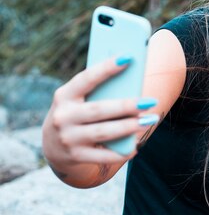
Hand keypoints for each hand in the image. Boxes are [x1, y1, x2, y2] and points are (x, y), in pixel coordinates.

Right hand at [42, 56, 157, 165]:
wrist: (53, 146)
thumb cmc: (76, 112)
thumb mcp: (78, 99)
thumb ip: (98, 91)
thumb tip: (132, 80)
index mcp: (64, 95)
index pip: (86, 78)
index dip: (106, 68)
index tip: (128, 57)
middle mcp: (63, 117)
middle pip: (100, 110)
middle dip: (127, 105)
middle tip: (150, 101)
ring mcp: (68, 138)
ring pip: (104, 132)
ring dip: (130, 127)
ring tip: (150, 120)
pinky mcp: (75, 156)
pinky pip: (103, 155)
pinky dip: (121, 152)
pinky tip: (136, 146)